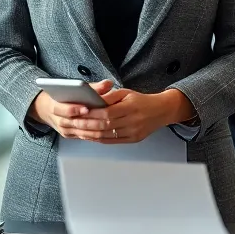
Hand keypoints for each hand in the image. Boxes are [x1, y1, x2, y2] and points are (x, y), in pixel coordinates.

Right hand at [30, 80, 115, 138]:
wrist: (44, 109)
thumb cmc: (59, 96)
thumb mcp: (71, 87)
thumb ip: (90, 86)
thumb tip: (107, 84)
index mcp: (54, 106)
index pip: (63, 110)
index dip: (74, 109)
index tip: (86, 108)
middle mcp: (58, 120)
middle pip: (74, 123)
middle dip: (89, 120)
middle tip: (102, 117)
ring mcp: (64, 130)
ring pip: (81, 132)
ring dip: (94, 129)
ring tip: (106, 123)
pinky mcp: (69, 136)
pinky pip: (83, 137)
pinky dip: (94, 135)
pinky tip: (104, 131)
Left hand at [70, 87, 187, 143]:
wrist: (161, 111)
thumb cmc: (141, 100)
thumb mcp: (126, 92)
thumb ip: (109, 96)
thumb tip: (92, 100)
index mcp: (131, 107)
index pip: (107, 113)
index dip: (92, 114)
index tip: (79, 112)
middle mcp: (132, 122)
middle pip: (105, 126)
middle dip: (87, 125)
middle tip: (73, 122)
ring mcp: (133, 133)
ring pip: (107, 136)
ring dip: (90, 134)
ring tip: (78, 130)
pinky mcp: (133, 140)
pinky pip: (112, 142)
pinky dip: (99, 139)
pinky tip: (90, 136)